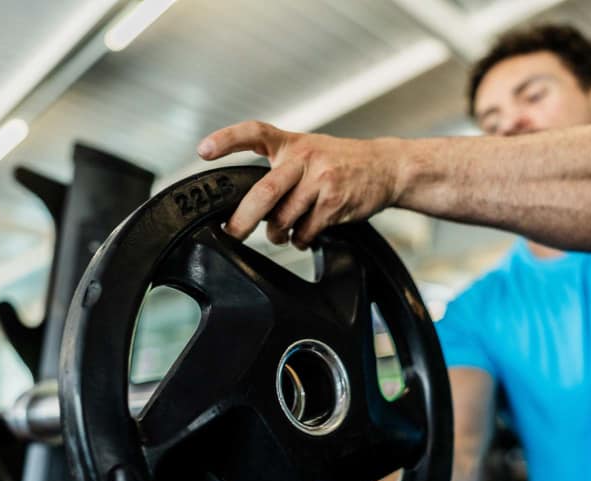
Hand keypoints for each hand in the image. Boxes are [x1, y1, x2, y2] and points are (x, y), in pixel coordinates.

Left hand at [197, 121, 400, 248]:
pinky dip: (300, 239)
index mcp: (291, 143)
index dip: (226, 140)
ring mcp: (321, 181)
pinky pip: (305, 232)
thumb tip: (244, 205)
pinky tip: (307, 233)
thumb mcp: (308, 150)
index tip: (203, 151)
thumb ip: (279, 167)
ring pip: (284, 220)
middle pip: (264, 193)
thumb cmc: (340, 163)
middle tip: (232, 233)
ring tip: (284, 232)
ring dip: (279, 234)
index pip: (254, 132)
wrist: (387, 167)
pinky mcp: (335, 203)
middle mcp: (304, 158)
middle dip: (243, 220)